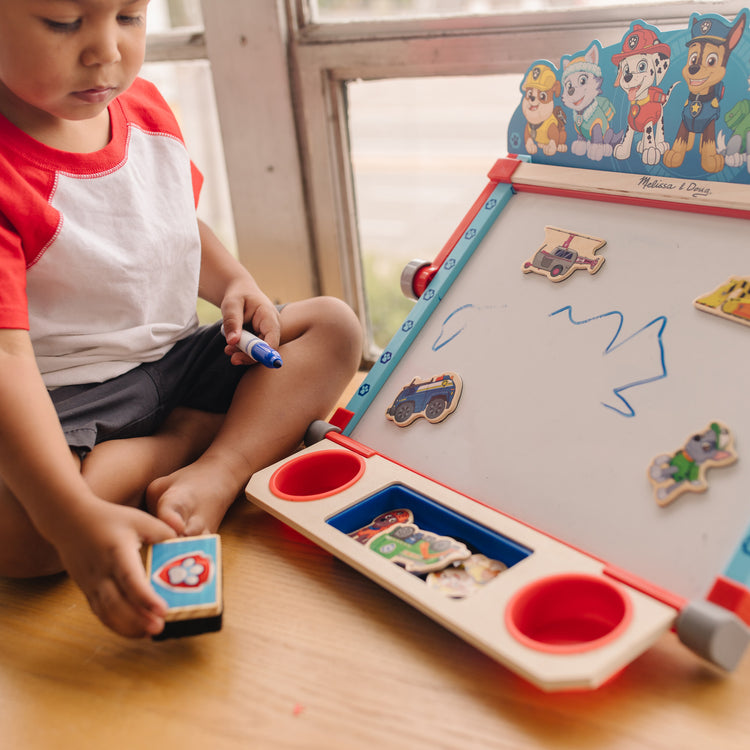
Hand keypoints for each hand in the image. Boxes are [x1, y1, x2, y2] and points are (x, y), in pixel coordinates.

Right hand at [53, 500, 176, 637]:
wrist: (69, 521)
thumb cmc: (110, 519)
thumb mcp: (139, 519)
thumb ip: (163, 532)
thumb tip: (185, 545)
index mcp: (117, 551)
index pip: (131, 578)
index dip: (146, 597)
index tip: (163, 610)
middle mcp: (101, 571)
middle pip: (117, 603)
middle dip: (138, 619)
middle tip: (159, 628)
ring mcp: (90, 583)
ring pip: (106, 613)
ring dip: (127, 627)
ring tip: (150, 632)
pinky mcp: (86, 590)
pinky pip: (100, 613)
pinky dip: (116, 625)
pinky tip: (134, 630)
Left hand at [220, 280, 280, 365]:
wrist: (241, 290)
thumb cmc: (237, 295)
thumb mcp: (231, 305)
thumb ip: (232, 322)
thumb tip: (232, 341)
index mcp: (269, 316)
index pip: (272, 340)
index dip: (263, 353)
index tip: (247, 359)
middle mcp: (273, 326)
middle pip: (267, 349)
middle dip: (249, 356)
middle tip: (232, 358)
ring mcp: (268, 333)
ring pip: (260, 351)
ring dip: (244, 353)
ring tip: (228, 349)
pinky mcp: (262, 337)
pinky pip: (255, 348)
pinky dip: (243, 350)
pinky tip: (232, 346)